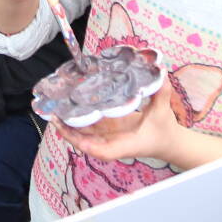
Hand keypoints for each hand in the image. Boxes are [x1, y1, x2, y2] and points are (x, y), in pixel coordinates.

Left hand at [57, 88, 190, 166]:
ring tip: (54, 109)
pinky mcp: (108, 131)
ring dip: (69, 124)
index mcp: (126, 144)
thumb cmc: (164, 130)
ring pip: (84, 135)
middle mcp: (113, 143)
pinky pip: (90, 127)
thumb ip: (161, 92)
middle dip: (68, 131)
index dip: (86, 145)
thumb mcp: (162, 111)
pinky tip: (68, 107)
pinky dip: (78, 119)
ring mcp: (109, 138)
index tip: (71, 136)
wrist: (168, 142)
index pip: (103, 151)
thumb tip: (160, 70)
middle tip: (53, 115)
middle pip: (86, 142)